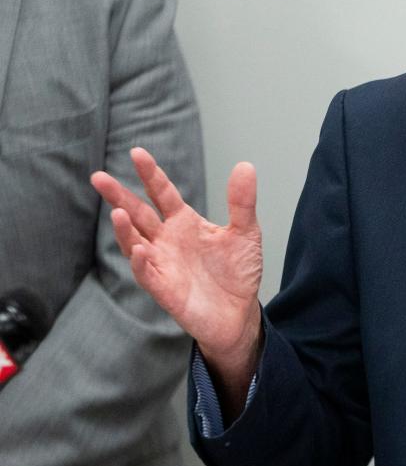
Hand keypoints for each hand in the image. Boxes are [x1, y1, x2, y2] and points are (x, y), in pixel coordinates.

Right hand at [91, 148, 262, 397]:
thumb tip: (245, 164)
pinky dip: (141, 262)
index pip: (162, 193)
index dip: (150, 174)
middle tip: (99, 177)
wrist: (240, 313)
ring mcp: (162, 264)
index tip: (137, 153)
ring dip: (125, 229)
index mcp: (184, 222)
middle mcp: (167, 240)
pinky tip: (139, 249)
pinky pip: (147, 274)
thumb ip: (241, 201)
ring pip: (135, 243)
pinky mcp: (164, 289)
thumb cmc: (238, 272)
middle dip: (119, 196)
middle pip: (138, 214)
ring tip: (118, 211)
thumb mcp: (246, 231)